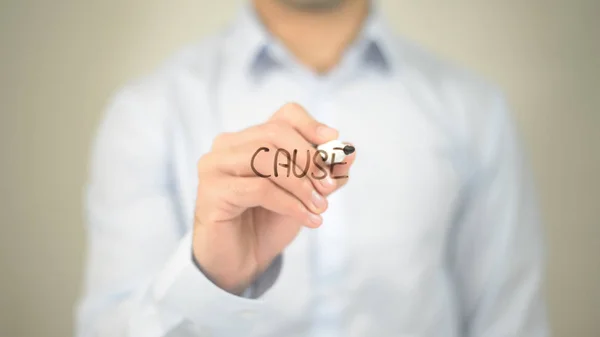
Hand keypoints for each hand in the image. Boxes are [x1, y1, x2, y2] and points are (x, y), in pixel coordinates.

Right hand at [192, 103, 355, 293]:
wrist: (241, 261)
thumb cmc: (269, 222)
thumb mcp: (305, 194)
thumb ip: (325, 173)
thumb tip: (349, 151)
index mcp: (251, 138)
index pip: (285, 115)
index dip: (312, 126)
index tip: (334, 144)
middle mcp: (228, 145)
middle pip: (275, 133)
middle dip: (309, 158)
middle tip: (328, 186)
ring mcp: (215, 165)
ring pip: (266, 158)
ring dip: (301, 184)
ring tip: (320, 207)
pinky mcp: (211, 191)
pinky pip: (259, 189)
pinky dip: (291, 204)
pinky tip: (309, 219)